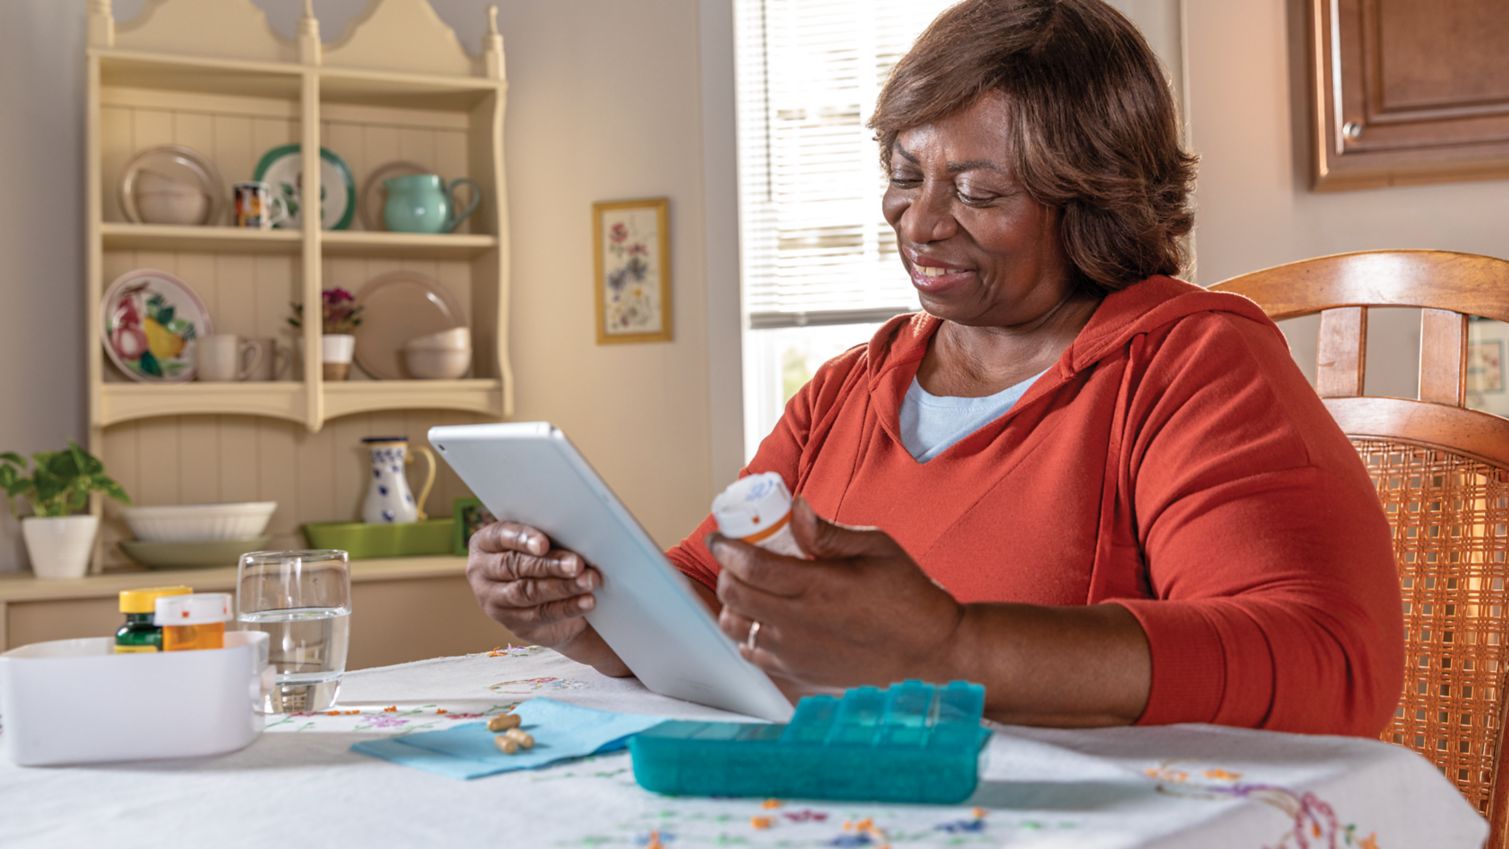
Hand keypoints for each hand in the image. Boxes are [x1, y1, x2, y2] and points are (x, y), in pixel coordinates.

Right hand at [466, 521, 601, 649]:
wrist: (554, 596)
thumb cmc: (548, 556)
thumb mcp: (545, 542)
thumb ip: (551, 536)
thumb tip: (576, 535)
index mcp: (484, 543)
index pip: (499, 536)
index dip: (522, 539)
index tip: (544, 544)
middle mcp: (482, 573)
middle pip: (514, 566)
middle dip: (549, 565)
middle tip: (577, 564)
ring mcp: (494, 602)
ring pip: (527, 593)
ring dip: (562, 587)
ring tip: (588, 581)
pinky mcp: (513, 624)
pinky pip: (541, 615)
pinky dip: (567, 607)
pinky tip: (586, 601)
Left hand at [709, 498, 964, 688]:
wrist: (929, 654)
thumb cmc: (909, 598)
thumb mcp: (878, 549)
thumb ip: (829, 532)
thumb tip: (794, 509)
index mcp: (818, 587)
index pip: (749, 566)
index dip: (726, 548)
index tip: (720, 537)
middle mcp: (799, 623)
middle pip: (733, 596)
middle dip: (725, 572)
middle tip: (734, 560)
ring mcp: (796, 654)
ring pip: (735, 628)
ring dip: (732, 604)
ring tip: (747, 589)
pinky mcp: (799, 675)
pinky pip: (752, 655)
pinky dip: (747, 634)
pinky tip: (763, 619)